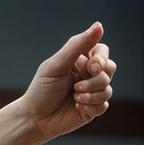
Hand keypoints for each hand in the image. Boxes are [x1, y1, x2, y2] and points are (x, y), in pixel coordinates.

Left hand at [14, 22, 115, 142]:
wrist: (34, 119)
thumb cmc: (41, 90)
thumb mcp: (56, 65)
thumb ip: (77, 45)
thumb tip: (99, 25)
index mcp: (80, 61)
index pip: (102, 51)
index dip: (101, 58)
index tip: (91, 67)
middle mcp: (88, 75)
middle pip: (110, 69)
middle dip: (96, 78)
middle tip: (77, 86)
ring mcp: (92, 92)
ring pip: (108, 88)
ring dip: (91, 94)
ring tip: (74, 97)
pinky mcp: (93, 108)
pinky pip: (104, 104)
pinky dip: (90, 105)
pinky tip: (76, 107)